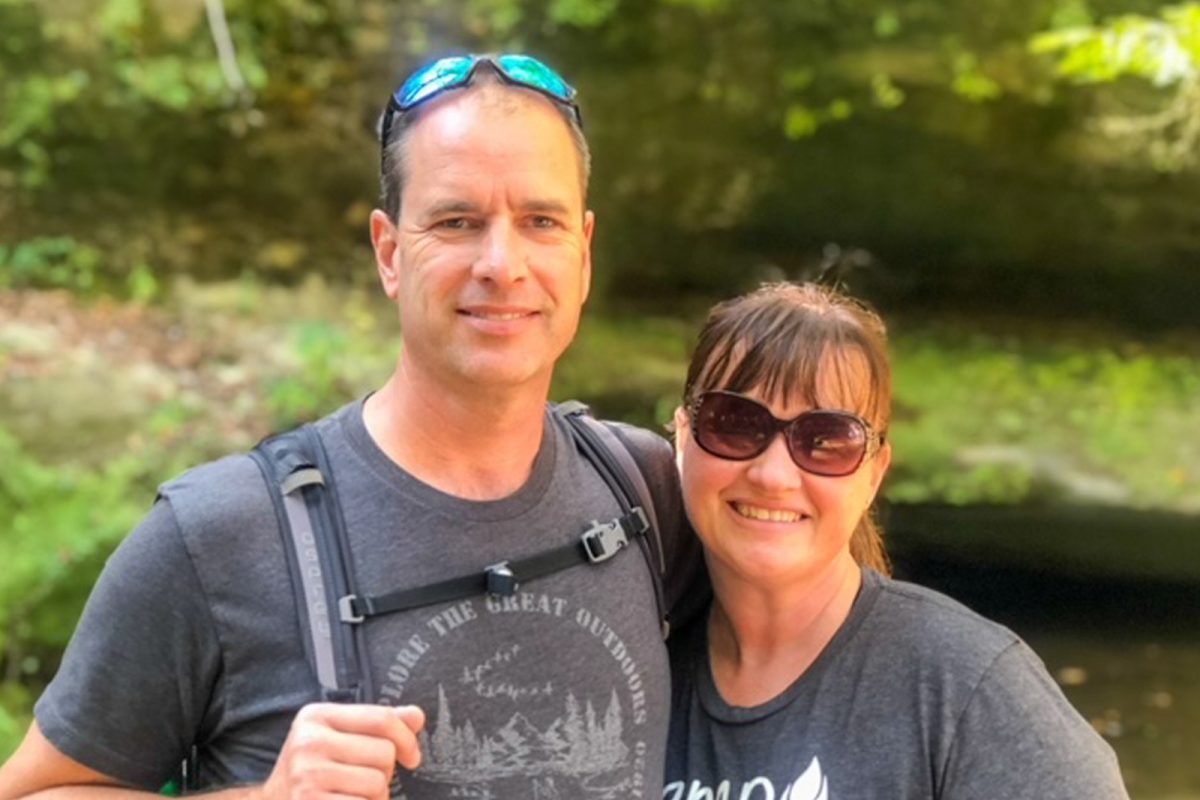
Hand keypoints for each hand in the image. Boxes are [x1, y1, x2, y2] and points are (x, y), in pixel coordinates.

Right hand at [259, 702, 424, 799]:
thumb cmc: (314, 770)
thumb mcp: (338, 737)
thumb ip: (378, 724)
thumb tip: (416, 717)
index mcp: (316, 716)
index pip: (381, 718)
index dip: (407, 739)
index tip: (412, 757)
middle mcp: (309, 742)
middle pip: (385, 753)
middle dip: (385, 772)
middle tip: (363, 780)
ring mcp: (308, 776)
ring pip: (378, 783)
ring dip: (376, 796)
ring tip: (354, 795)